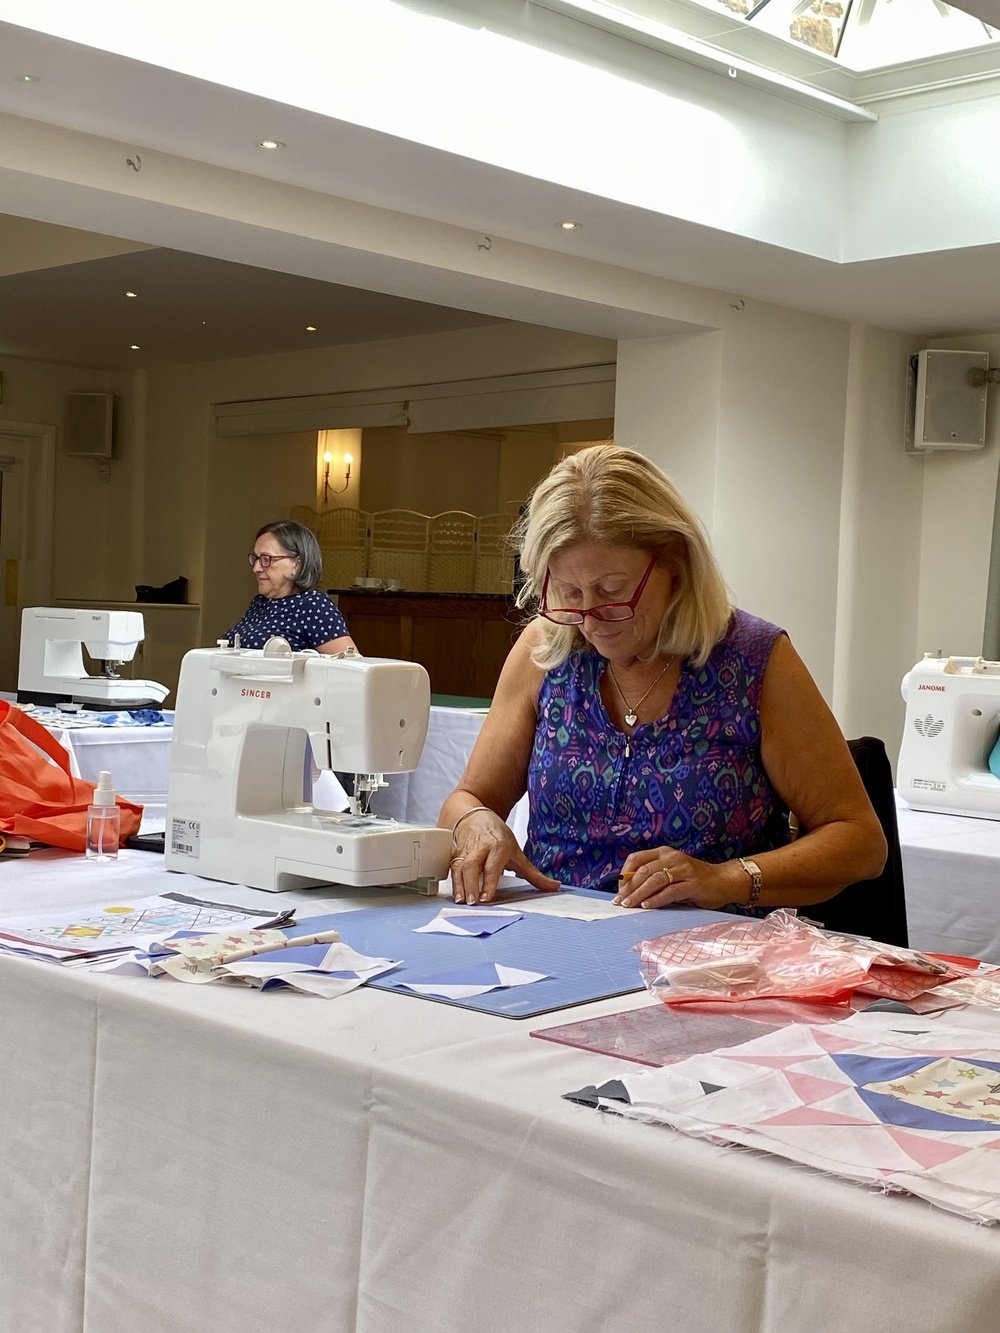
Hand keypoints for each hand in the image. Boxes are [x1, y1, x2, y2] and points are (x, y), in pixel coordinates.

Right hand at [450, 810, 559, 903]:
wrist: (475, 816)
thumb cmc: (497, 836)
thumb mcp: (517, 852)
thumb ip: (533, 874)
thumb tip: (554, 887)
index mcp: (498, 847)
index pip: (492, 866)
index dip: (489, 882)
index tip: (487, 897)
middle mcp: (480, 848)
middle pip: (472, 866)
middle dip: (471, 885)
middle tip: (472, 903)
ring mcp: (465, 851)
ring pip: (459, 868)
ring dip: (459, 886)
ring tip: (462, 902)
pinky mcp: (454, 855)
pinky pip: (452, 869)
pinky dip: (452, 883)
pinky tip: (455, 895)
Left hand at [612, 847, 742, 910]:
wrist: (724, 881)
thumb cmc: (695, 879)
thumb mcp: (672, 872)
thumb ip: (654, 877)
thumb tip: (629, 890)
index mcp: (665, 852)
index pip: (637, 858)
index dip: (624, 873)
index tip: (618, 889)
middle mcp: (673, 858)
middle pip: (643, 871)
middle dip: (629, 887)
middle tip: (620, 901)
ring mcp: (684, 870)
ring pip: (655, 880)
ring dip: (639, 894)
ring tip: (629, 905)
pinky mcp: (693, 884)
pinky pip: (670, 891)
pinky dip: (656, 899)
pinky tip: (647, 906)